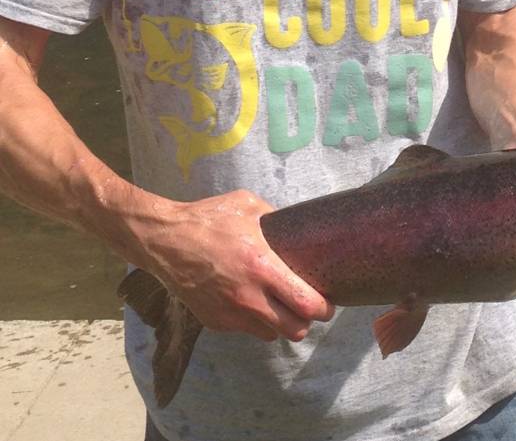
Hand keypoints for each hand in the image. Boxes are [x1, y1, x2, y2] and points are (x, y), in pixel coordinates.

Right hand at [128, 189, 334, 342]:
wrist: (164, 240)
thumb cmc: (208, 219)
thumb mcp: (248, 206)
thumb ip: (276, 218)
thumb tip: (293, 226)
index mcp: (262, 267)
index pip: (306, 304)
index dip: (323, 307)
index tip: (327, 302)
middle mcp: (249, 297)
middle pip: (295, 330)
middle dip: (306, 320)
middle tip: (306, 306)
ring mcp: (230, 313)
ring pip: (271, 334)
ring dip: (279, 323)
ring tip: (278, 304)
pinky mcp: (214, 322)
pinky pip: (245, 330)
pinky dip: (253, 321)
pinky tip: (249, 300)